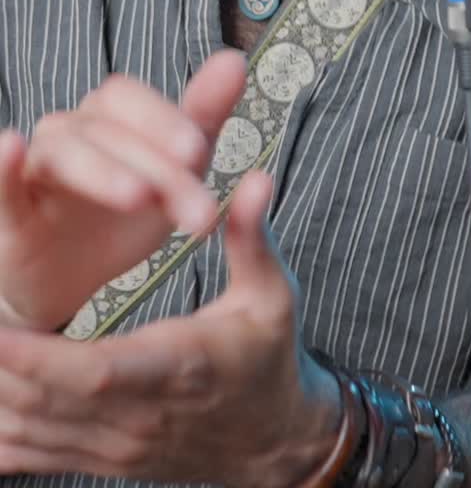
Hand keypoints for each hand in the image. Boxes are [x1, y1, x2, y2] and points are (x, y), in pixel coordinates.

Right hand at [0, 49, 245, 331]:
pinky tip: (12, 145)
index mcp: (110, 116)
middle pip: (110, 131)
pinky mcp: (9, 209)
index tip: (202, 153)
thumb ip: (202, 115)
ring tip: (139, 196)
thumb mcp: (175, 170)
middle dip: (157, 166)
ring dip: (104, 172)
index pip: (134, 101)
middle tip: (197, 208)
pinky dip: (3, 164)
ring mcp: (36, 166)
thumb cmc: (124, 212)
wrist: (71, 277)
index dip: (166, 121)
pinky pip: (2, 182)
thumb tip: (235, 58)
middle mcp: (71, 129)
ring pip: (66, 153)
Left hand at [0, 171, 340, 487]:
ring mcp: (117, 446)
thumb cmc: (269, 356)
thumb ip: (253, 237)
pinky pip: (39, 458)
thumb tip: (256, 178)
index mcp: (178, 367)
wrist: (276, 441)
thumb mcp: (273, 294)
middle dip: (1, 367)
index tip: (1, 330)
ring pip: (35, 432)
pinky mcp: (105, 460)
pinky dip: (3, 438)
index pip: (99, 371)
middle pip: (49, 402)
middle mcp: (140, 415)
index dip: (41, 358)